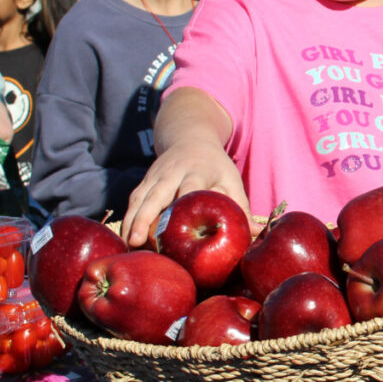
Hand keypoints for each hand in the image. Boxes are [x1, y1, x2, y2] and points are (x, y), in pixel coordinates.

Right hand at [122, 143, 256, 246]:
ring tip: (127, 245)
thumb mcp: (231, 180)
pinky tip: (125, 239)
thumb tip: (257, 235)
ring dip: (131, 221)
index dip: (181, 206)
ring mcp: (155, 176)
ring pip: (139, 199)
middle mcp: (172, 173)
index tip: (175, 228)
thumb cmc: (215, 166)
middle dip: (145, 217)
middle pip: (156, 194)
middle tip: (137, 241)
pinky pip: (133, 201)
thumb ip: (241, 208)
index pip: (189, 188)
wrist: (189, 137)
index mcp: (197, 171)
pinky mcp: (144, 182)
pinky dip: (128, 219)